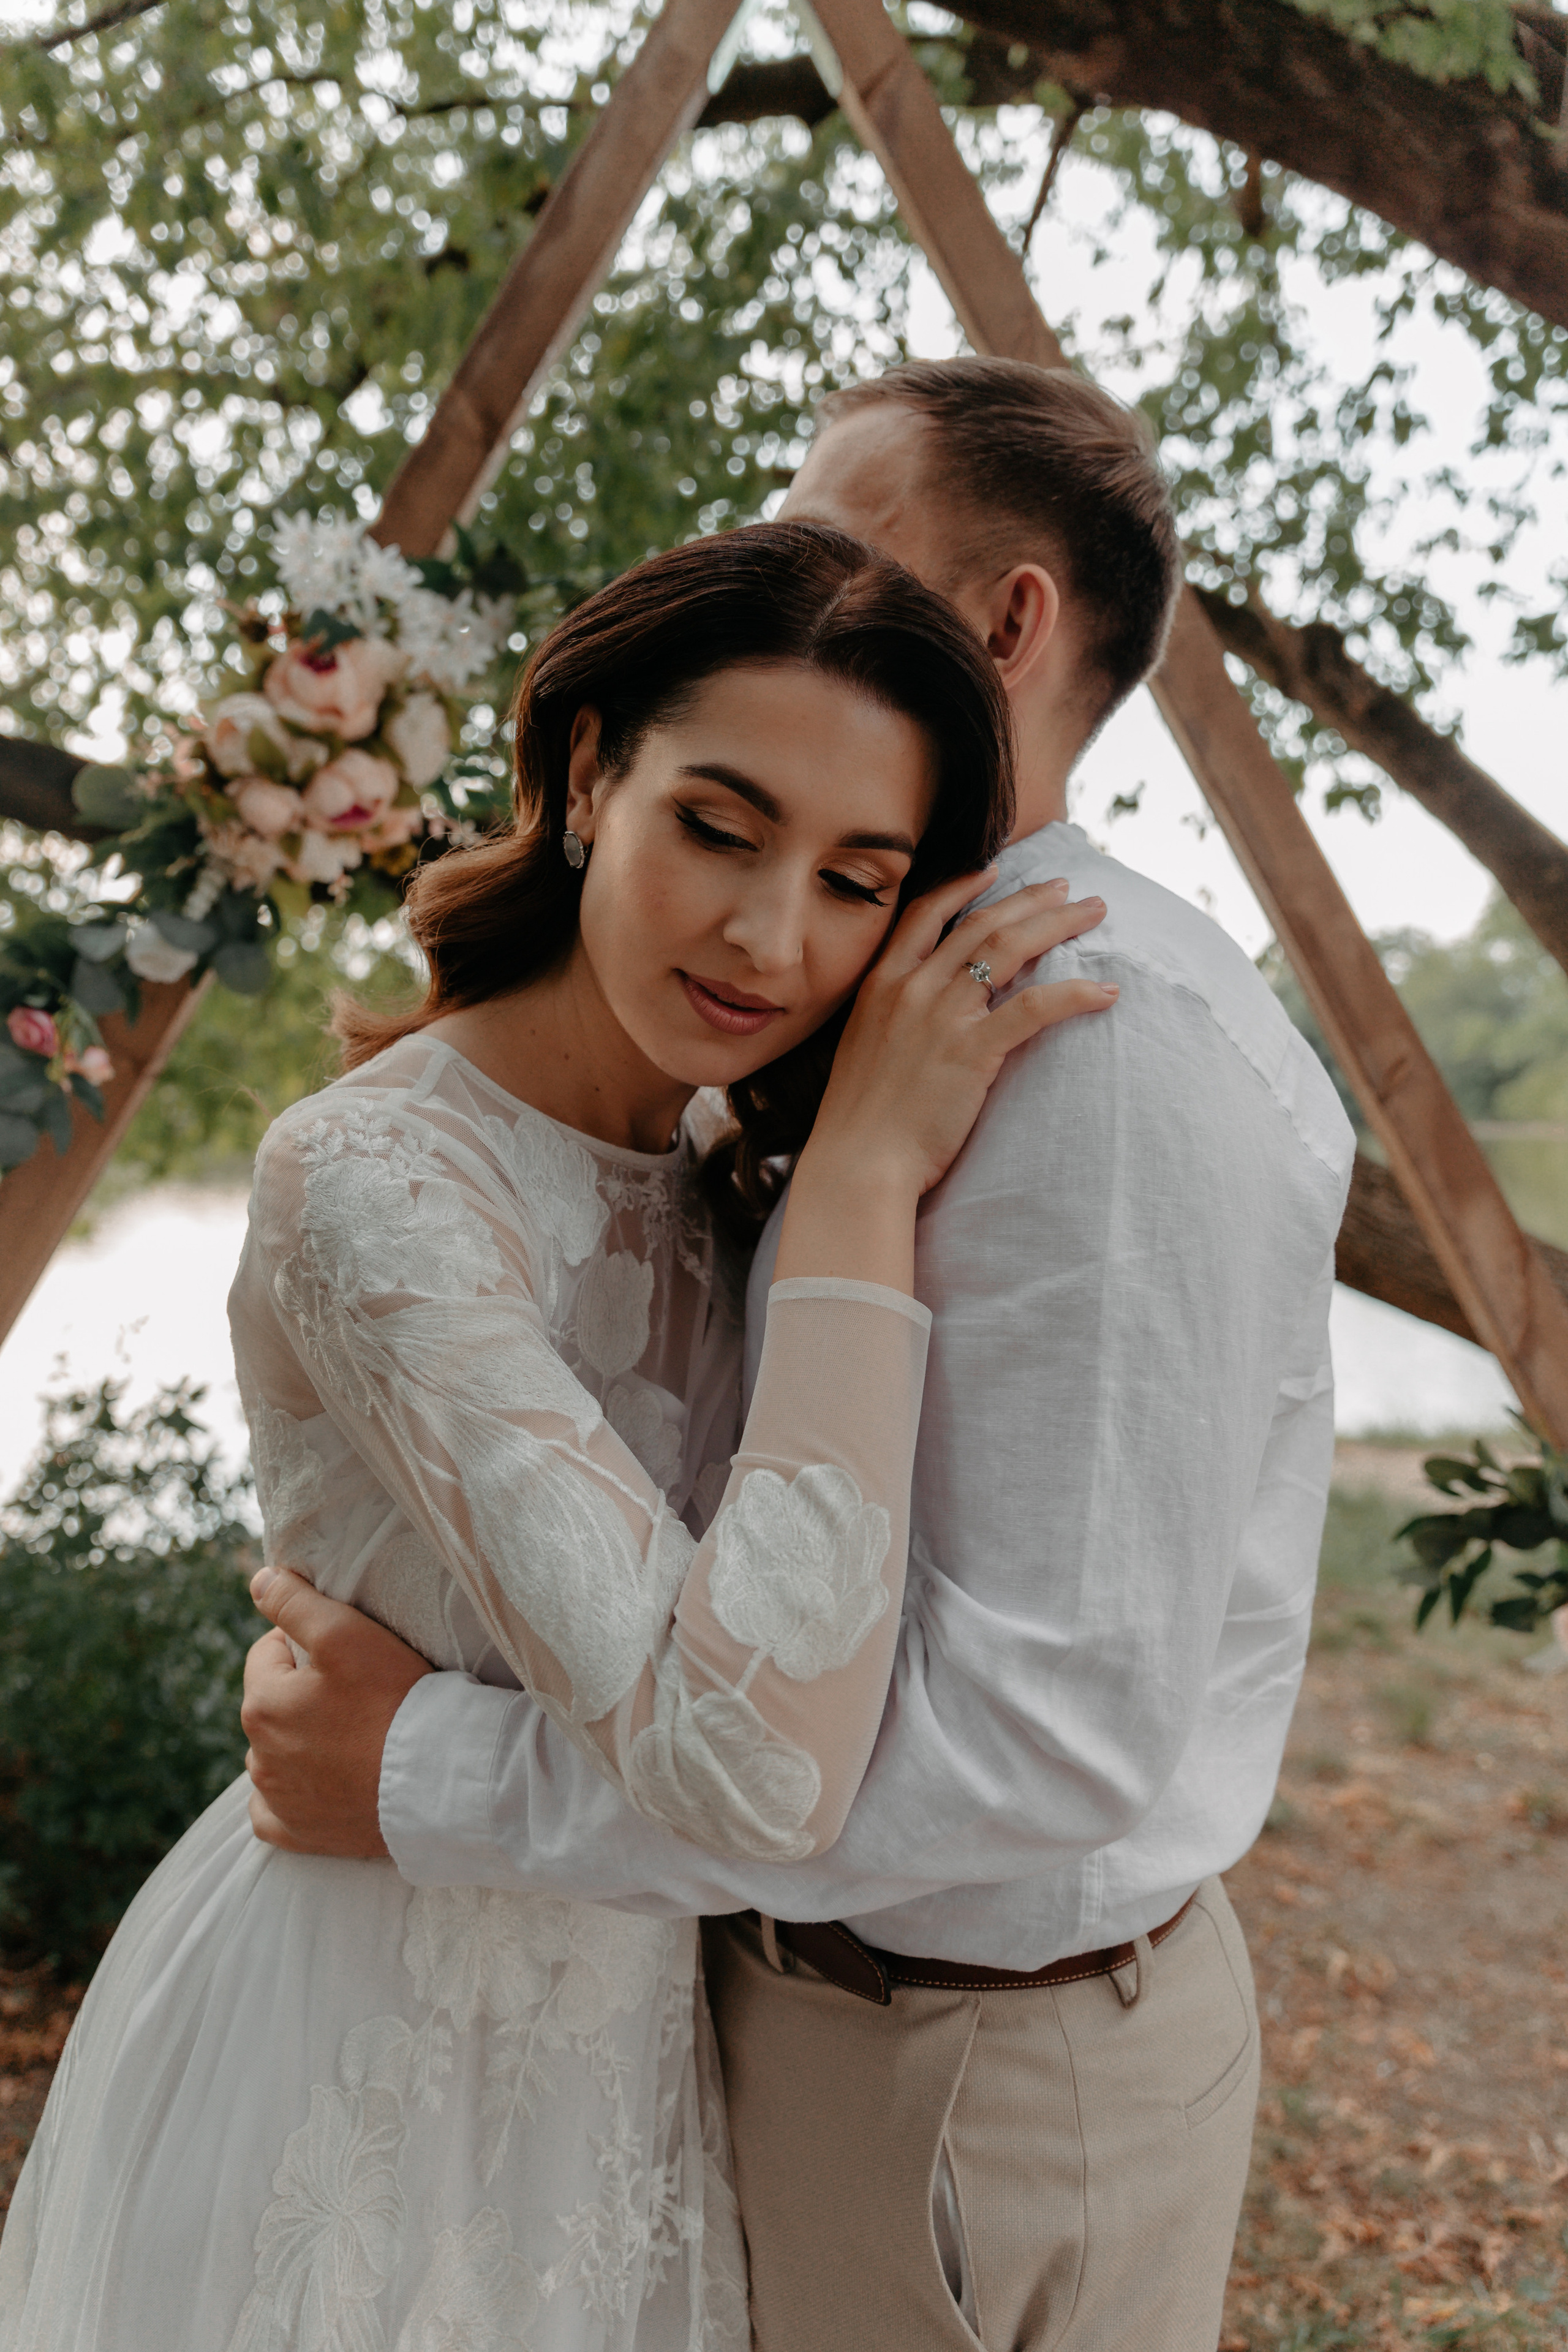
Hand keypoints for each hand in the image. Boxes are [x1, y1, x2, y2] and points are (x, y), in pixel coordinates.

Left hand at [241, 1567, 433, 1857]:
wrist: (439, 1782)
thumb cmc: (397, 1701)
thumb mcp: (347, 1633)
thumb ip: (294, 1602)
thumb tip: (259, 1580)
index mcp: (261, 1706)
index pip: (268, 1653)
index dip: (307, 1643)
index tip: (350, 1654)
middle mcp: (258, 1758)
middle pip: (274, 1703)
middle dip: (303, 1691)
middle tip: (359, 1691)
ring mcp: (278, 1801)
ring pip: (276, 1753)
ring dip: (301, 1739)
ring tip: (354, 1734)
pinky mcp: (298, 1835)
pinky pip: (275, 1810)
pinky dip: (292, 1794)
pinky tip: (323, 1782)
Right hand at [775, 873, 1113, 1289]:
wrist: (857, 1162)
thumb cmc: (861, 1120)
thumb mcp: (864, 1047)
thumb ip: (893, 1016)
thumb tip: (925, 1010)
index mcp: (881, 984)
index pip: (926, 915)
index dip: (963, 887)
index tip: (993, 870)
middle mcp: (912, 988)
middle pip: (981, 925)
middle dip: (1030, 899)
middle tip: (1067, 888)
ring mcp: (942, 1016)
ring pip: (1011, 950)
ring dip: (1058, 925)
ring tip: (1093, 913)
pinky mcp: (973, 1051)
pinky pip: (1035, 1008)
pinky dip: (1075, 993)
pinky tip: (1105, 991)